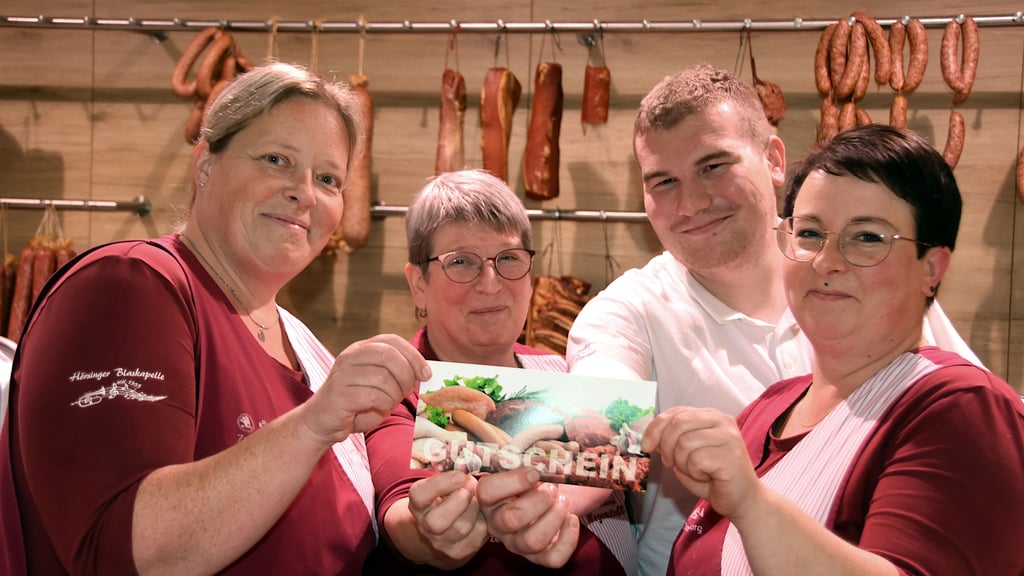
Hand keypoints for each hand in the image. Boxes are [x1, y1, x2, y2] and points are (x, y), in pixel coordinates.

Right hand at [303, 334, 430, 442]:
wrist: (322, 422)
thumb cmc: (357, 402)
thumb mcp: (380, 383)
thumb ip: (398, 373)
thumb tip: (425, 372)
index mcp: (361, 349)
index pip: (393, 340)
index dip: (414, 356)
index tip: (426, 374)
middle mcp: (350, 357)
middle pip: (389, 356)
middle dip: (406, 376)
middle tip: (407, 393)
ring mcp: (342, 374)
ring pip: (383, 378)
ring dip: (394, 395)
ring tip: (389, 404)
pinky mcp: (339, 395)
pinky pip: (373, 396)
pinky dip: (383, 405)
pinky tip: (378, 409)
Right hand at [406, 471, 488, 563]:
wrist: (447, 527)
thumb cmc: (449, 495)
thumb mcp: (444, 482)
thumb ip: (451, 475)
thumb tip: (470, 464)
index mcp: (417, 504)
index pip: (419, 496)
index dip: (441, 484)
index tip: (460, 475)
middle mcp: (425, 526)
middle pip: (436, 522)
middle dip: (458, 502)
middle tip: (472, 486)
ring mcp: (441, 542)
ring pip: (460, 529)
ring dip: (475, 508)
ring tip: (479, 496)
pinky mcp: (459, 552)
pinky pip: (477, 537)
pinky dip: (484, 520)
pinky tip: (483, 511)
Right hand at [477, 467, 579, 567]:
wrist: (549, 498)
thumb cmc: (534, 481)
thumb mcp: (527, 466)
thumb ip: (529, 460)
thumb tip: (541, 460)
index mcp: (490, 498)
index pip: (487, 491)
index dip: (513, 481)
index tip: (535, 472)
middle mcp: (498, 524)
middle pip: (510, 519)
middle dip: (538, 500)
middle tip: (552, 488)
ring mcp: (517, 543)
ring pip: (531, 541)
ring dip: (554, 517)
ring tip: (563, 502)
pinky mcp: (539, 557)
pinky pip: (552, 558)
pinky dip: (568, 539)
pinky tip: (572, 519)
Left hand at [640, 406, 759, 518]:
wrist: (742, 501)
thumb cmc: (713, 478)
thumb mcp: (686, 454)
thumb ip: (671, 441)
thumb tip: (650, 438)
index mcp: (710, 416)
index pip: (675, 412)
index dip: (655, 428)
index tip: (646, 446)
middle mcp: (721, 420)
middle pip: (678, 423)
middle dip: (667, 447)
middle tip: (672, 464)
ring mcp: (728, 436)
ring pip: (685, 442)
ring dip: (682, 463)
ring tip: (696, 471)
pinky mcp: (730, 454)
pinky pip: (696, 460)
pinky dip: (694, 473)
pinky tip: (707, 477)